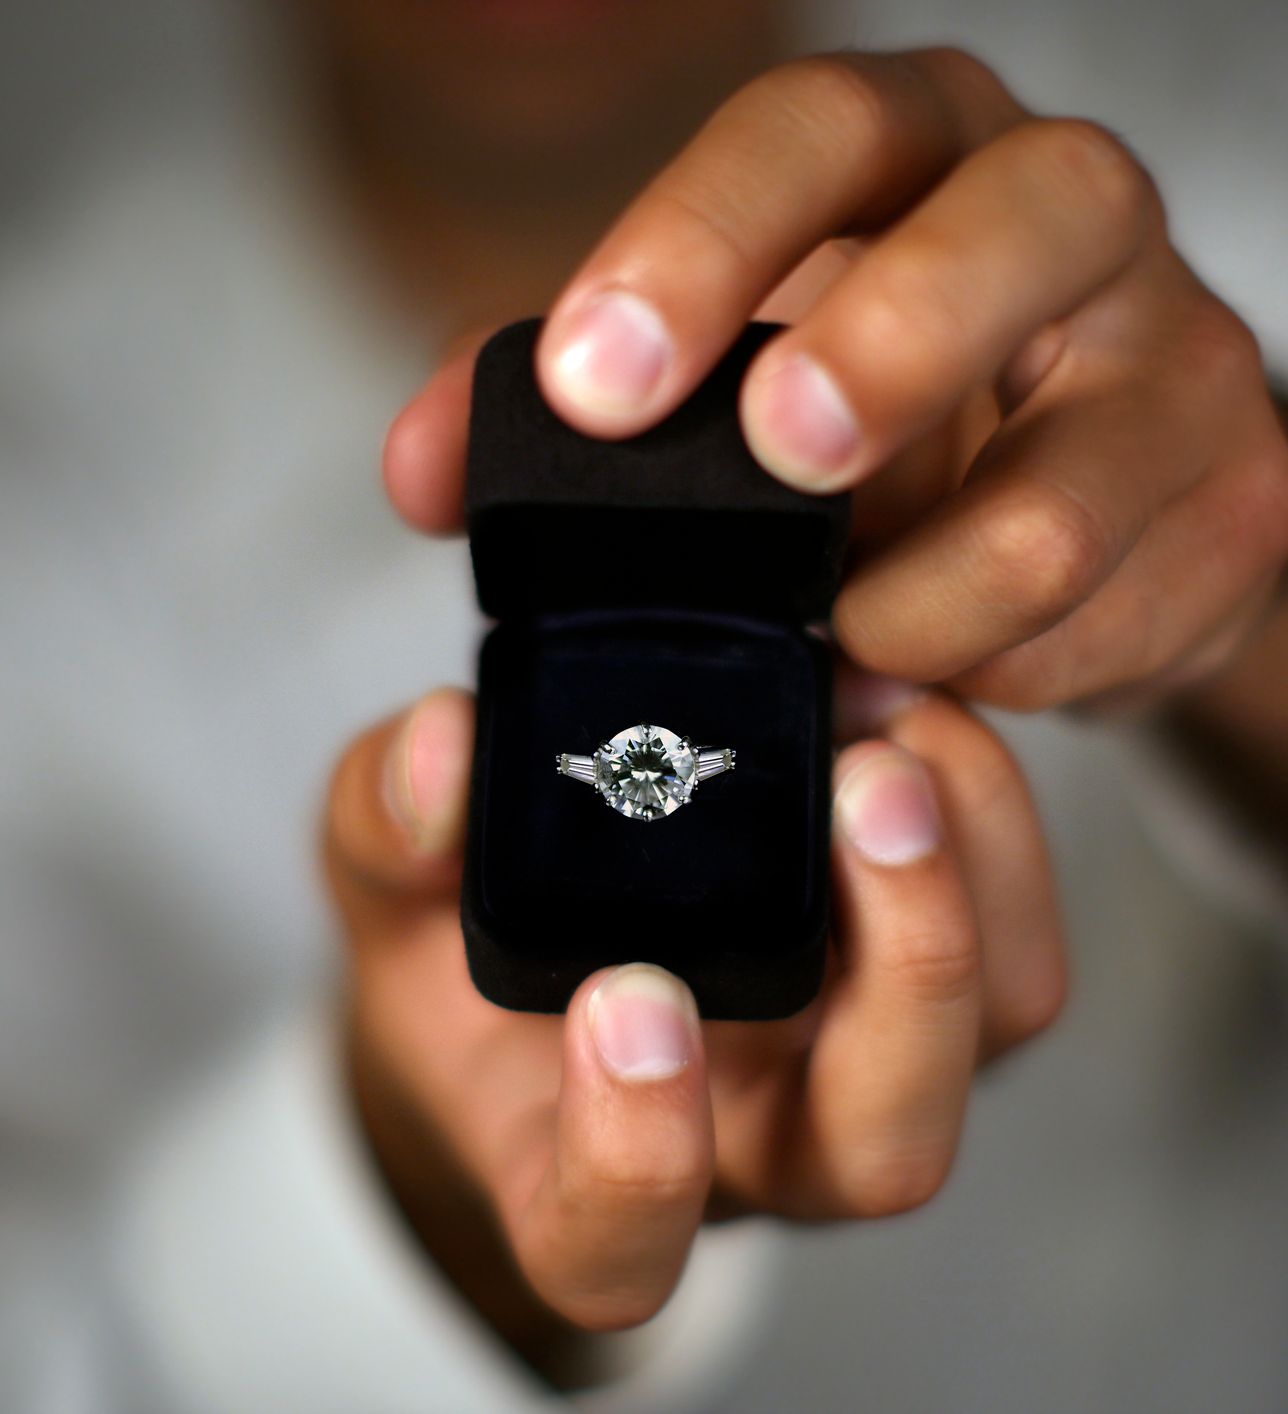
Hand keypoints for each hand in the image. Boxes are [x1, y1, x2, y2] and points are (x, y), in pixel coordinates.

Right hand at [323, 676, 1064, 1361]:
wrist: (540, 943)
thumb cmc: (455, 947)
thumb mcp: (385, 880)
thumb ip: (389, 826)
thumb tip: (442, 758)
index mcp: (578, 1163)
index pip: (614, 1244)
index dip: (635, 1162)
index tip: (625, 998)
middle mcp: (743, 1142)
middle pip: (877, 1150)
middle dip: (906, 972)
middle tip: (866, 791)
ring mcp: (846, 1064)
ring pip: (985, 1040)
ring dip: (975, 875)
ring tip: (899, 719)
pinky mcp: (912, 978)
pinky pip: (1012, 936)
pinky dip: (992, 820)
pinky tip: (909, 709)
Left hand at [385, 50, 1287, 711]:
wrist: (1089, 487)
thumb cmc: (886, 415)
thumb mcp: (730, 378)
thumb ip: (578, 403)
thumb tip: (425, 470)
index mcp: (917, 154)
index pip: (818, 135)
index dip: (701, 243)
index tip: (593, 382)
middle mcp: (1067, 219)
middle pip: (1014, 229)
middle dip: (882, 355)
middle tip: (777, 463)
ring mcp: (1175, 362)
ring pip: (1064, 494)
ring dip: (918, 601)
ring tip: (837, 639)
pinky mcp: (1234, 501)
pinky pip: (1104, 622)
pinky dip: (994, 669)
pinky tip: (934, 668)